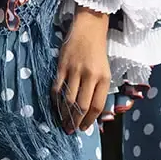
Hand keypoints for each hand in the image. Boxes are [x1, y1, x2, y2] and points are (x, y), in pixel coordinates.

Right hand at [53, 9, 109, 132]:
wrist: (88, 28)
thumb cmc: (97, 53)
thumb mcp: (105, 71)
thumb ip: (99, 90)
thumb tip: (91, 113)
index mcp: (103, 78)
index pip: (97, 106)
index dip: (89, 120)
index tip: (84, 129)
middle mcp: (90, 75)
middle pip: (82, 105)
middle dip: (75, 121)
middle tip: (70, 130)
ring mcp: (75, 70)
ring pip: (68, 99)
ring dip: (64, 114)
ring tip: (62, 123)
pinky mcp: (62, 65)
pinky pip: (57, 87)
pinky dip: (55, 100)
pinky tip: (55, 107)